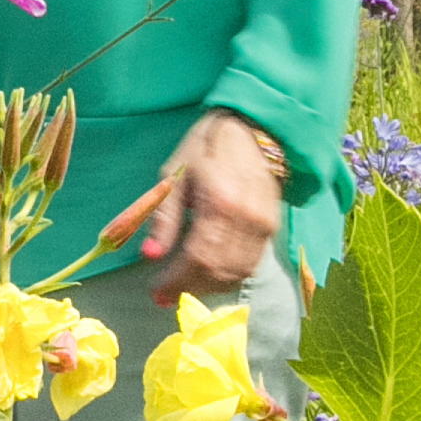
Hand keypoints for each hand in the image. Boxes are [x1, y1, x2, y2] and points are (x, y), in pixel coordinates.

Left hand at [103, 110, 285, 303]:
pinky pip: (249, 265)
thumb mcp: (175, 176)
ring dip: (207, 286)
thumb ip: (163, 219)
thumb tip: (149, 256)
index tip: (155, 291)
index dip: (175, 281)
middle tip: (164, 293)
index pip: (198, 258)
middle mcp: (247, 219)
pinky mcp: (271, 228)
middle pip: (218, 271)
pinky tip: (208, 272)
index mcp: (220, 203)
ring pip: (236, 274)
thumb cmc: (207, 147)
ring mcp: (264, 225)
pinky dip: (227, 276)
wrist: (252, 128)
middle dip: (188, 287)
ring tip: (183, 284)